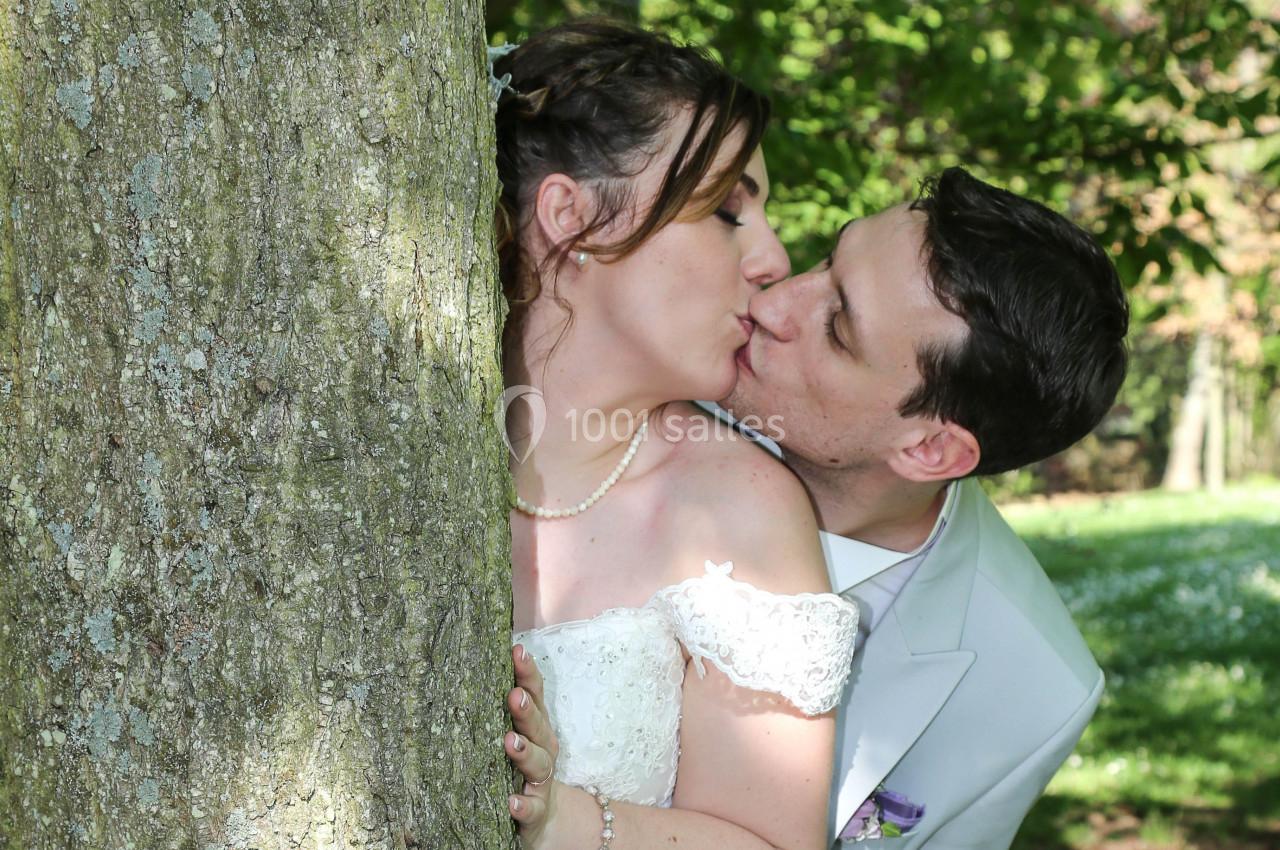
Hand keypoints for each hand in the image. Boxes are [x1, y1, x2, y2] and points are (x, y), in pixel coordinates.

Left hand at [505, 645, 560, 842]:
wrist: (543, 817)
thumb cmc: (519, 766)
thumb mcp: (514, 734)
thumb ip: (497, 708)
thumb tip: (467, 666)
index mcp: (536, 725)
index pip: (534, 694)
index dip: (527, 673)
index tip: (517, 650)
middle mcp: (543, 748)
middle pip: (538, 725)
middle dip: (527, 710)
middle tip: (513, 696)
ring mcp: (541, 780)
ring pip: (539, 763)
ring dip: (526, 752)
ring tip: (510, 743)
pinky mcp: (536, 810)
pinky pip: (532, 808)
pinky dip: (524, 804)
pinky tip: (512, 802)